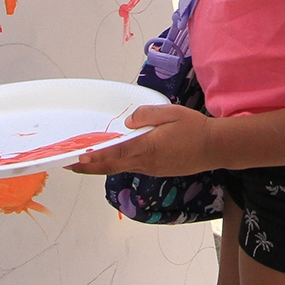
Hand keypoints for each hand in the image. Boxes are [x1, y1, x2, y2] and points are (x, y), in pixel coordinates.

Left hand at [65, 104, 217, 177]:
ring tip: (85, 161)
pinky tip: (114, 158)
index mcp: (147, 147)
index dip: (94, 156)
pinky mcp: (157, 171)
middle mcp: (146, 162)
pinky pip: (132, 167)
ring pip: (120, 168)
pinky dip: (117, 164)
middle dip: (89, 166)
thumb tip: (128, 123)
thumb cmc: (194, 128)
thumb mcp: (171, 113)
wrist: (215, 148)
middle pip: (111, 166)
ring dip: (101, 166)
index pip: (115, 153)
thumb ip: (147, 115)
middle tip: (69, 163)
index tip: (77, 157)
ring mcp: (151, 169)